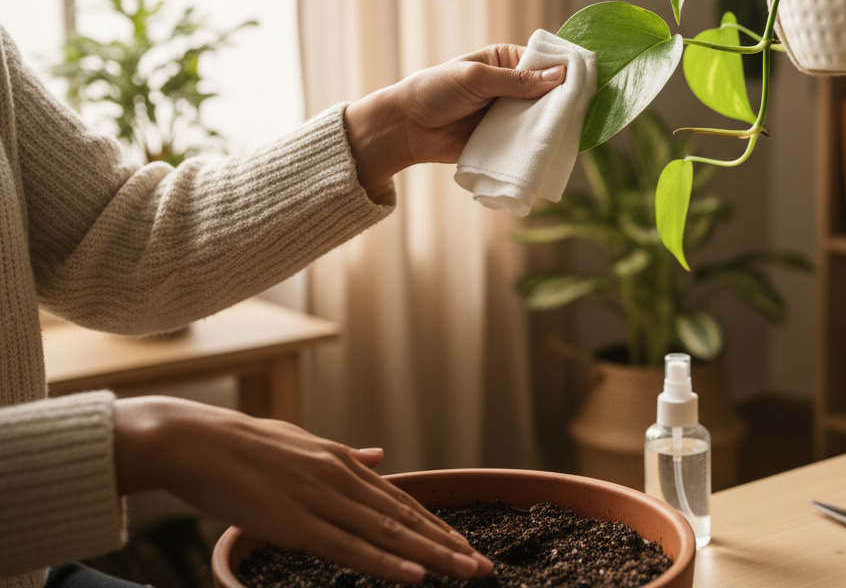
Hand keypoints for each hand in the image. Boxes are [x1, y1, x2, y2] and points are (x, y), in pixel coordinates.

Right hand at [113, 396, 492, 583]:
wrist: (192, 441)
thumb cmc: (240, 445)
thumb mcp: (302, 442)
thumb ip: (344, 454)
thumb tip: (381, 454)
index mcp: (341, 461)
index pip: (399, 499)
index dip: (434, 524)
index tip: (463, 543)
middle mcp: (339, 477)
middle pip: (404, 517)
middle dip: (446, 544)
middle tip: (482, 564)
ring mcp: (319, 498)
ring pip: (386, 533)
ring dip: (430, 556)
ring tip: (465, 571)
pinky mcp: (294, 522)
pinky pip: (348, 548)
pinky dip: (384, 562)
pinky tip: (413, 575)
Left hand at [345, 44, 565, 198]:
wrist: (405, 129)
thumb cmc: (435, 91)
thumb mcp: (476, 79)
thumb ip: (517, 81)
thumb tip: (560, 76)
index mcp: (506, 61)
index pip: (544, 63)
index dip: (564, 71)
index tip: (588, 80)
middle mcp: (511, 87)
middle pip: (548, 93)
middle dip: (563, 101)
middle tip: (586, 110)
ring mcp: (508, 115)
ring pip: (540, 119)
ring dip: (552, 125)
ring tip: (573, 131)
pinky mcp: (503, 139)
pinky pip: (527, 142)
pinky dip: (539, 145)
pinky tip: (555, 149)